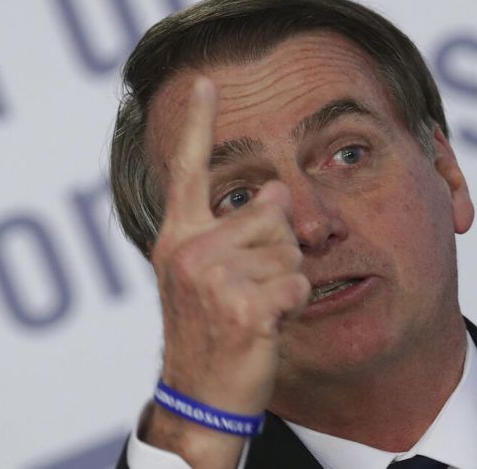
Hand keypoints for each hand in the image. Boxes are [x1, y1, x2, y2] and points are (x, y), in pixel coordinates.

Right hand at [143, 77, 309, 465]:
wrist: (199, 395)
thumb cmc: (207, 332)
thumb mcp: (206, 276)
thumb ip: (235, 229)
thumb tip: (281, 193)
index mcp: (178, 237)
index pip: (188, 170)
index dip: (197, 123)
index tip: (203, 81)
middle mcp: (189, 249)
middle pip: (272, 211)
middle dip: (277, 248)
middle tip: (249, 287)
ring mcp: (213, 277)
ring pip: (290, 248)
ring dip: (285, 278)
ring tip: (254, 306)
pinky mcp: (243, 306)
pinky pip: (298, 283)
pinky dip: (293, 306)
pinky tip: (266, 325)